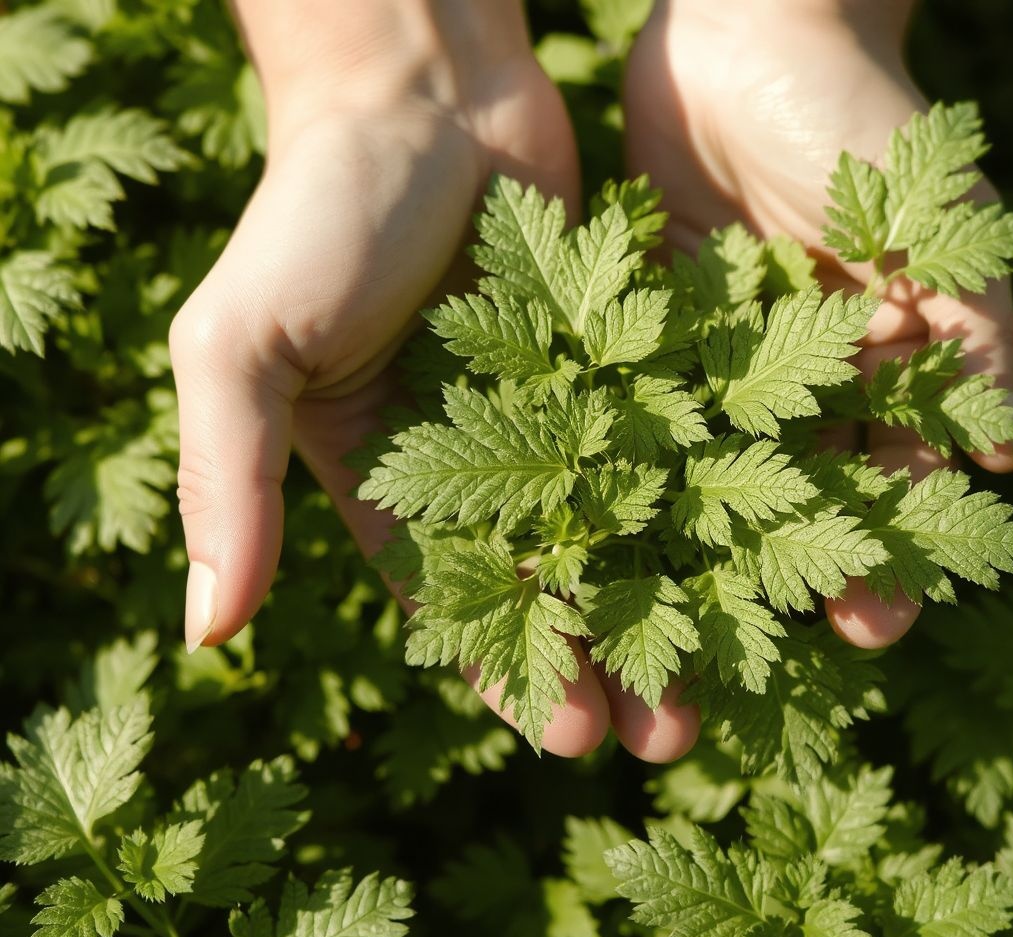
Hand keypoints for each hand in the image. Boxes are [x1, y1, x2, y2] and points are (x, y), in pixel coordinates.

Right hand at [171, 1, 668, 759]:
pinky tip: (770, 545)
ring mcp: (562, 411)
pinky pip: (673, 438)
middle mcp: (481, 460)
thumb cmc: (318, 212)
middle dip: (610, 660)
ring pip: (628, 529)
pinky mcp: (625, 358)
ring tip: (737, 671)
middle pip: (557, 585)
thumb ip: (229, 479)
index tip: (571, 740)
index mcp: (389, 478)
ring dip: (676, 599)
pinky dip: (715, 491)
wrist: (420, 86)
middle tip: (672, 739)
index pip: (457, 603)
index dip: (511, 674)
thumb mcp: (244, 345)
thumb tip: (206, 633)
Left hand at [626, 0, 1012, 647]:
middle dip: (767, 585)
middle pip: (781, 506)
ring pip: (695, 480)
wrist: (752, 29)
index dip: (881, 560)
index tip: (869, 626)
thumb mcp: (941, 232)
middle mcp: (790, 389)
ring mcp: (707, 369)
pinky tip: (575, 533)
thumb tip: (1006, 466)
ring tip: (646, 630)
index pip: (881, 488)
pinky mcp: (631, 336)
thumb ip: (977, 342)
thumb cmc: (865, 126)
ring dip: (676, 555)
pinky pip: (618, 413)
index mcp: (872, 376)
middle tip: (745, 665)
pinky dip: (600, 470)